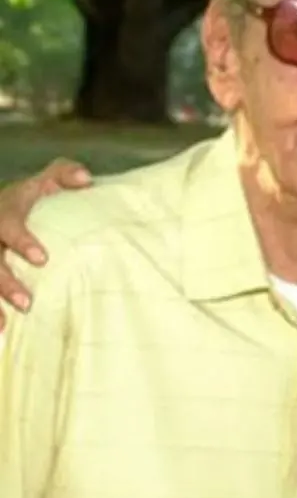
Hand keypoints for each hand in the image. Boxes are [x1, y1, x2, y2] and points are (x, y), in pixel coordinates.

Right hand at [0, 158, 90, 330]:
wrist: (2, 210)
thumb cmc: (32, 199)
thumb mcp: (45, 181)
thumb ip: (64, 174)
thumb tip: (86, 179)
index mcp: (5, 212)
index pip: (7, 224)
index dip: (21, 240)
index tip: (42, 259)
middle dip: (4, 281)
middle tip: (27, 302)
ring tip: (4, 323)